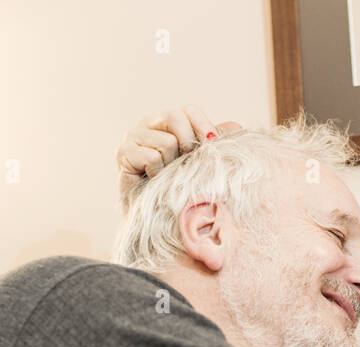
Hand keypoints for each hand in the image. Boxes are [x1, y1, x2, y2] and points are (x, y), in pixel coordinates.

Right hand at [117, 106, 241, 208]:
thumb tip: (236, 127)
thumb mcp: (200, 163)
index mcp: (167, 123)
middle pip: (176, 117)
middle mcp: (148, 124)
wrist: (154, 222)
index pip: (189, 111)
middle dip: (188, 145)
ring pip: (166, 141)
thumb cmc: (178, 190)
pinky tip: (152, 181)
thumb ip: (214, 144)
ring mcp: (133, 137)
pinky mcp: (123, 153)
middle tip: (183, 165)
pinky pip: (152, 156)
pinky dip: (157, 173)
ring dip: (171, 165)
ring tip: (164, 177)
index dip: (204, 127)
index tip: (212, 146)